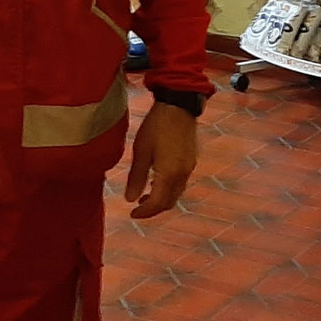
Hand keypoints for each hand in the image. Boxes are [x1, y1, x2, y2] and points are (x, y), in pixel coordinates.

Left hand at [124, 102, 198, 219]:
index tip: (132, 214)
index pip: (157, 203)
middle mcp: (182, 174)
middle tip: (137, 208)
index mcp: (169, 174)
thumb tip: (129, 199)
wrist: (178, 106)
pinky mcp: (191, 160)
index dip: (144, 213)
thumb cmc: (156, 126)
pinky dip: (168, 188)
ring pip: (176, 193)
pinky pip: (180, 183)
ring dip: (161, 199)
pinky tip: (157, 180)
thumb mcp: (141, 151)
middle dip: (153, 209)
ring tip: (144, 195)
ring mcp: (189, 168)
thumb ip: (136, 177)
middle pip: (169, 202)